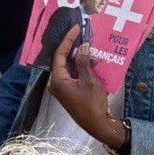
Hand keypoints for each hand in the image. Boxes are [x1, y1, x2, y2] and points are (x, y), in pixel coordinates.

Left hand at [46, 25, 117, 144]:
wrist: (97, 125)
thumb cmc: (92, 104)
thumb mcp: (89, 81)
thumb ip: (84, 62)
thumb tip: (83, 46)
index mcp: (57, 80)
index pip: (59, 55)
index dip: (68, 40)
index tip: (76, 29)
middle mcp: (56, 83)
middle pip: (63, 60)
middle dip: (75, 48)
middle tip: (84, 36)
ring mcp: (62, 87)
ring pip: (70, 67)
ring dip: (80, 58)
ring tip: (93, 50)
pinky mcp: (70, 90)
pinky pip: (74, 74)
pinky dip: (82, 67)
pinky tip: (93, 62)